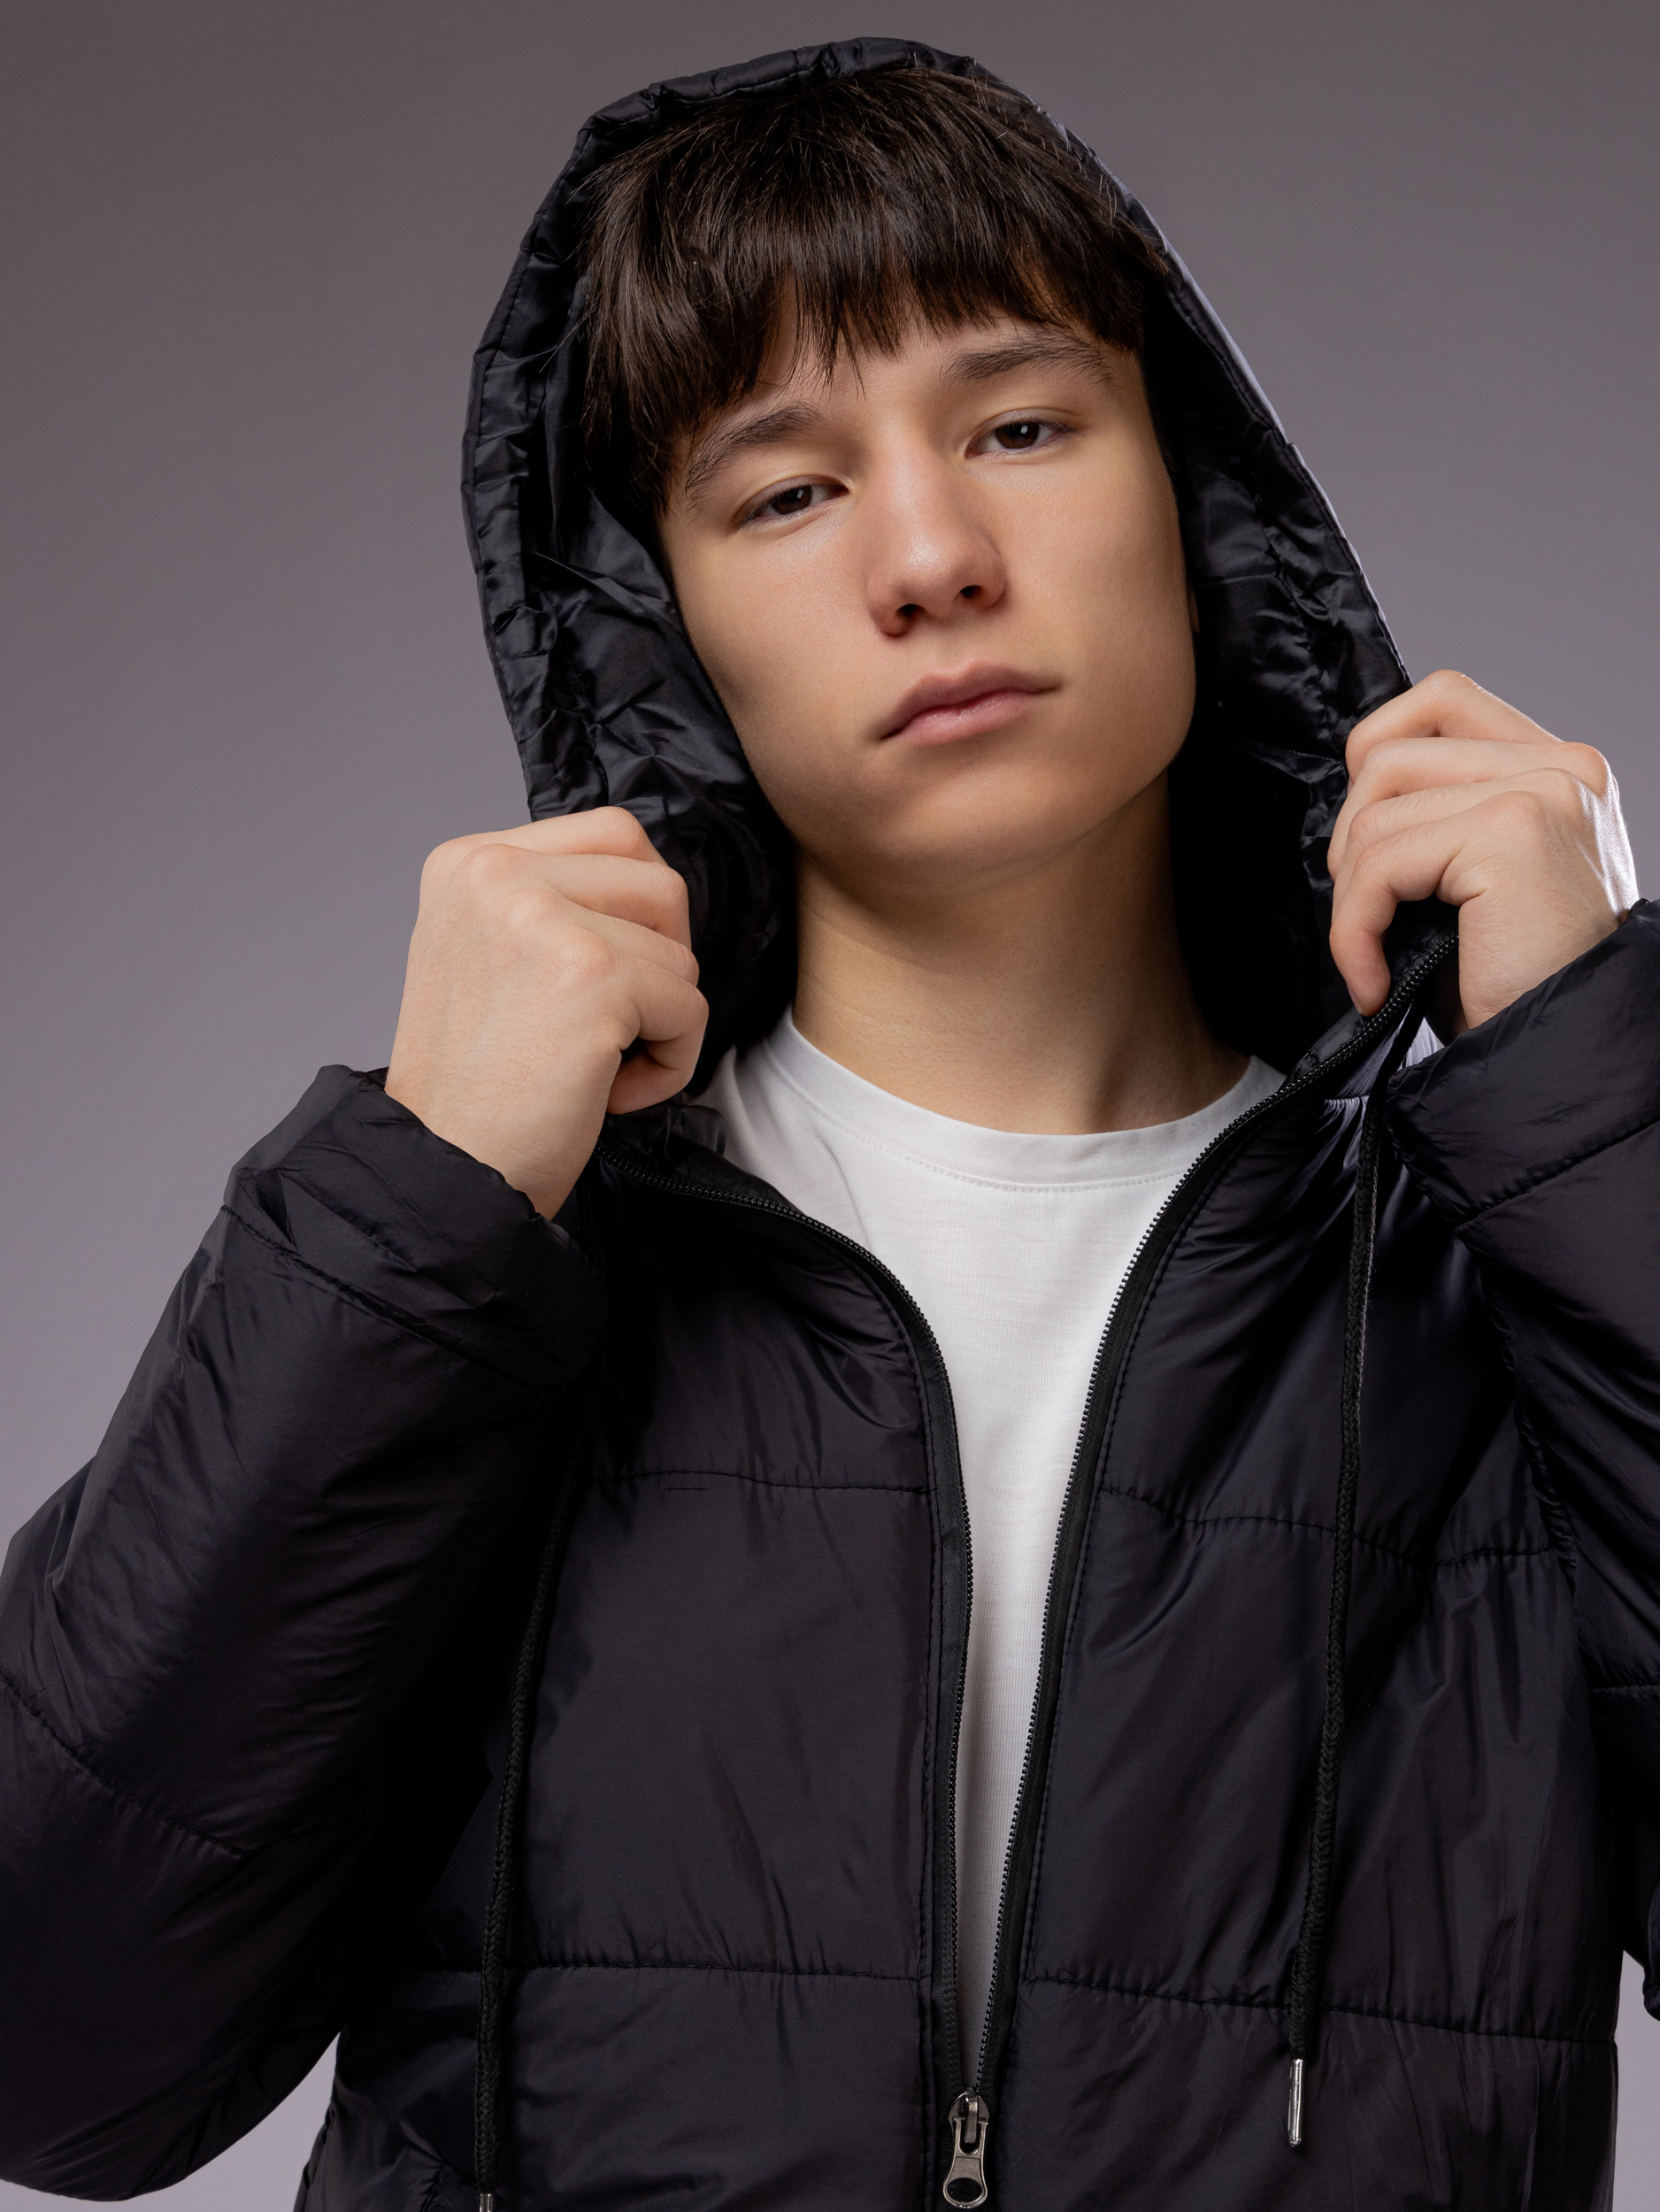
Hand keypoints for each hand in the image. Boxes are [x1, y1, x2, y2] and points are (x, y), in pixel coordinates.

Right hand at [385, 809, 706, 1216]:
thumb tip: (646, 886)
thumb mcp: (486, 957)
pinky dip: (669, 1065)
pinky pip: (690, 1007)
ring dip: (661, 1020)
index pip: (614, 835)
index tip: (595, 985)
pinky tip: (604, 1093)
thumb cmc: (478, 1089)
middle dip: (661, 963)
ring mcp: (542, 917)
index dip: (637, 917)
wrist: (445, 1174)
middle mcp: (496, 874)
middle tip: (610, 1026)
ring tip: (595, 1064)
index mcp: (468, 862)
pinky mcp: (592, 974)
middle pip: (659, 882)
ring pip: (680, 949)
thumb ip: (550, 904)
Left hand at [1326, 670, 1637, 1037]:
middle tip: (1368, 916)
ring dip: (1350, 896)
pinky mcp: (1511, 832)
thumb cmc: (1513, 985)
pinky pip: (1380, 861)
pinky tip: (1375, 982)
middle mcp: (1563, 767)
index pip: (1440, 699)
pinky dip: (1354, 929)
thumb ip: (1438, 812)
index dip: (1373, 757)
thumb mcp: (1473, 880)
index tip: (1366, 848)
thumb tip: (1352, 789)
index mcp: (1557, 768)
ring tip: (1375, 956)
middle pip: (1389, 752)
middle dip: (1349, 841)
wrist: (1559, 1060)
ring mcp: (1543, 792)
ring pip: (1374, 808)